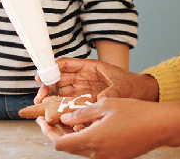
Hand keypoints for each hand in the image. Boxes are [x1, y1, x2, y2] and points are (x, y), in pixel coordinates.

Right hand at [34, 58, 157, 103]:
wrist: (139, 94)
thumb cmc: (130, 85)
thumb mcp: (122, 86)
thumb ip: (112, 92)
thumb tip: (101, 98)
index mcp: (90, 67)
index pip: (67, 64)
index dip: (52, 68)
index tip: (42, 75)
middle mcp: (83, 77)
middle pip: (60, 79)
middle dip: (48, 86)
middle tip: (40, 97)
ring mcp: (82, 89)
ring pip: (62, 91)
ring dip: (51, 98)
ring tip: (42, 107)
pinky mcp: (84, 101)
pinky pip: (69, 103)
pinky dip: (61, 108)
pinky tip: (54, 114)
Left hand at [36, 98, 179, 158]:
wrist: (161, 126)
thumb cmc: (136, 112)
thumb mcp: (105, 105)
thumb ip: (82, 112)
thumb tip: (65, 117)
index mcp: (92, 140)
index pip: (59, 143)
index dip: (47, 132)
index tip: (42, 120)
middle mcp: (97, 154)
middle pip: (68, 147)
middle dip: (57, 133)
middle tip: (53, 118)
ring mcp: (107, 158)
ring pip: (81, 148)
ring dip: (73, 136)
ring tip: (72, 118)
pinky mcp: (115, 157)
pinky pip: (94, 150)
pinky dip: (87, 138)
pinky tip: (90, 125)